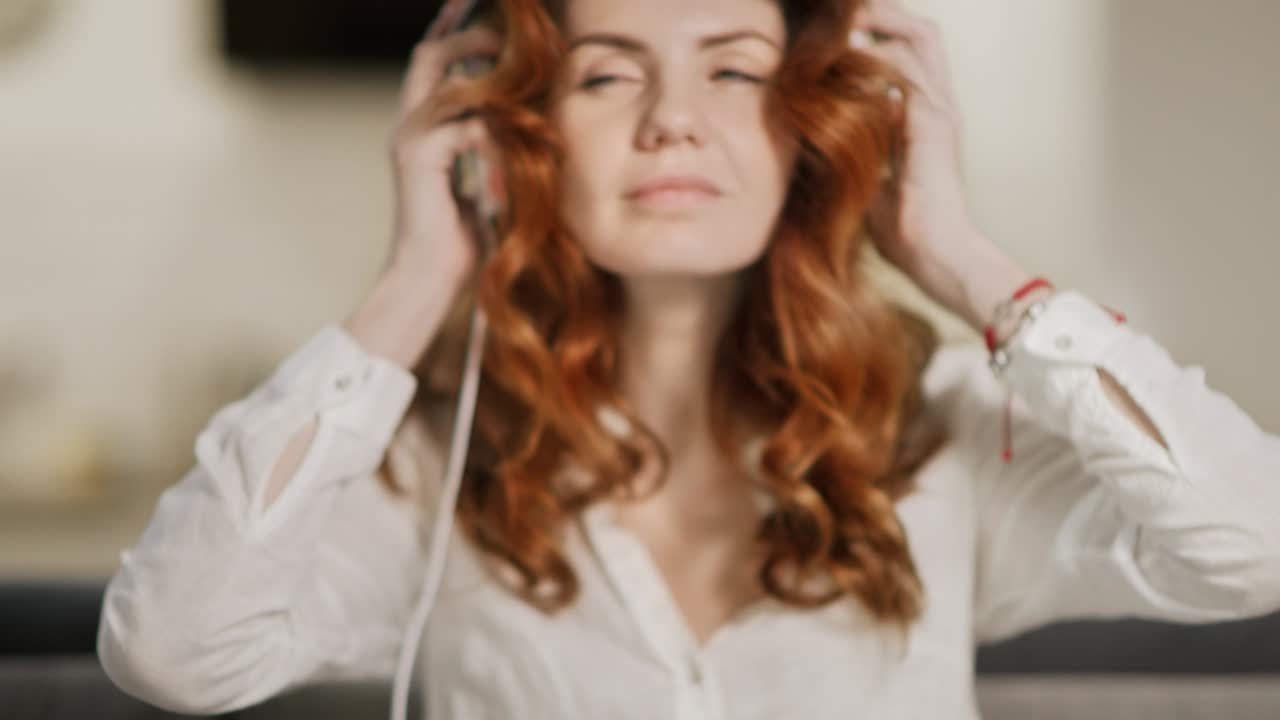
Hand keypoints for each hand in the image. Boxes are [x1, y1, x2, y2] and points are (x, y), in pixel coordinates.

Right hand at [386, 24, 503, 287]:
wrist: (428, 278)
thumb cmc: (460, 241)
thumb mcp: (483, 182)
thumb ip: (493, 148)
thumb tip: (525, 125)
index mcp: (420, 129)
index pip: (431, 63)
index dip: (454, 33)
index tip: (479, 14)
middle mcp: (408, 126)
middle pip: (431, 56)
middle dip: (470, 40)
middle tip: (506, 37)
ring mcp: (410, 140)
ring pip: (453, 88)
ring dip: (494, 89)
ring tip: (526, 94)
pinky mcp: (421, 160)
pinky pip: (467, 127)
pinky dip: (497, 136)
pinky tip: (517, 152)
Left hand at [850, 0, 1013, 327]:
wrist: (936, 257)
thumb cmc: (903, 233)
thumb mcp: (865, 179)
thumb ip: (851, 151)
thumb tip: (815, 135)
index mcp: (924, 118)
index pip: (907, 55)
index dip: (876, 35)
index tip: (836, 32)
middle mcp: (937, 106)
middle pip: (920, 33)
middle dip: (883, 15)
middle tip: (846, 11)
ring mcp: (941, 110)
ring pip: (919, 38)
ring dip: (881, 21)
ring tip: (846, 18)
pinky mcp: (936, 122)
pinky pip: (910, 68)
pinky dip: (879, 52)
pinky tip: (847, 52)